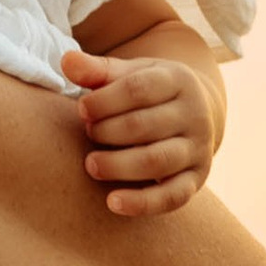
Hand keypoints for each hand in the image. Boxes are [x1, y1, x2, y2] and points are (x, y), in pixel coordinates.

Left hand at [60, 46, 221, 218]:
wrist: (196, 113)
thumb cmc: (149, 92)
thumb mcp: (129, 74)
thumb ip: (97, 71)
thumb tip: (66, 61)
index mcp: (177, 80)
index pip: (139, 89)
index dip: (104, 101)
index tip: (81, 109)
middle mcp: (194, 114)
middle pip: (145, 126)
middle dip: (108, 132)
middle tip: (87, 134)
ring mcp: (198, 148)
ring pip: (157, 161)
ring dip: (118, 165)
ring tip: (91, 165)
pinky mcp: (196, 179)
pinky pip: (173, 196)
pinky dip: (143, 203)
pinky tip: (112, 203)